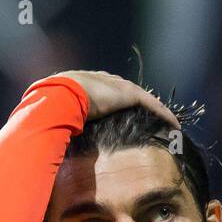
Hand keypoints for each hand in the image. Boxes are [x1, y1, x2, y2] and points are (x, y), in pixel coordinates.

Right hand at [51, 70, 178, 129]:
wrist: (55, 100)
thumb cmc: (48, 111)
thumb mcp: (50, 117)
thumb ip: (55, 126)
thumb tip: (47, 142)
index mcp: (79, 82)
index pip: (102, 90)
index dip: (112, 100)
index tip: (119, 111)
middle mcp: (99, 79)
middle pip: (124, 90)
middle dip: (136, 102)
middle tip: (148, 116)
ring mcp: (114, 85)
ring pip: (141, 98)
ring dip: (154, 110)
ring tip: (165, 123)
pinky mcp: (126, 94)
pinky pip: (150, 105)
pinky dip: (163, 114)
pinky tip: (174, 126)